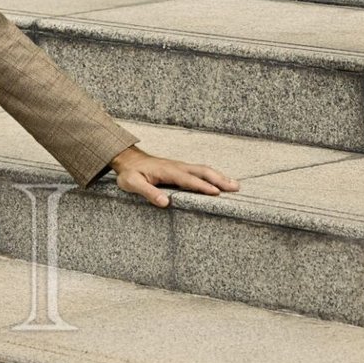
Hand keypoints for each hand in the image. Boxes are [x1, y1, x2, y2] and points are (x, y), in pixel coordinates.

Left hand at [109, 146, 238, 207]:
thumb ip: (148, 192)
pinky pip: (199, 172)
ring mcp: (180, 167)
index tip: (217, 192)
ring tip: (235, 186)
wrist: (128, 160)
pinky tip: (221, 182)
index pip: (188, 180)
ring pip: (203, 170)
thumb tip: (165, 202)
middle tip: (235, 188)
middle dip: (219, 179)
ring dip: (219, 177)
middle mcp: (177, 167)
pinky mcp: (180, 169)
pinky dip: (213, 176)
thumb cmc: (130, 173)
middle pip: (202, 171)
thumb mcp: (132, 184)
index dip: (202, 186)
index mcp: (167, 171)